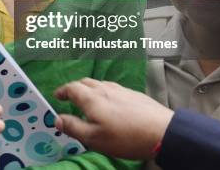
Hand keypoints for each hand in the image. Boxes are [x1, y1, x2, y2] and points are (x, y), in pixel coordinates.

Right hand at [54, 78, 173, 159]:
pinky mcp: (134, 94)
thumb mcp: (94, 138)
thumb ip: (74, 127)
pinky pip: (113, 88)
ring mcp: (121, 90)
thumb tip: (57, 119)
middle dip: (75, 88)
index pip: (72, 88)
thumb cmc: (124, 137)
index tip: (57, 96)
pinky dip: (104, 92)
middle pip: (85, 82)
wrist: (162, 132)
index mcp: (92, 98)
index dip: (62, 91)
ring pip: (100, 84)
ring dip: (90, 89)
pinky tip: (110, 102)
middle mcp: (104, 89)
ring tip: (89, 100)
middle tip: (70, 97)